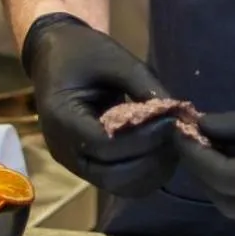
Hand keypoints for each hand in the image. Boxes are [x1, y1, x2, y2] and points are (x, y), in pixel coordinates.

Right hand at [21, 13, 178, 197]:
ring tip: (173, 144)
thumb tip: (178, 114)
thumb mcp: (116, 59)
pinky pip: (117, 179)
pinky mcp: (86, 165)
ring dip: (150, 170)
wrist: (55, 54)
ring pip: (118, 185)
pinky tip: (160, 150)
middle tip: (178, 136)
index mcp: (61, 118)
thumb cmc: (82, 51)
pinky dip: (143, 171)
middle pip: (113, 175)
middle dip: (151, 160)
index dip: (143, 139)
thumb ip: (145, 87)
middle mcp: (63, 149)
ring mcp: (73, 162)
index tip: (171, 122)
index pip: (105, 145)